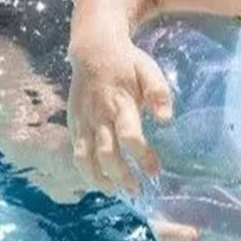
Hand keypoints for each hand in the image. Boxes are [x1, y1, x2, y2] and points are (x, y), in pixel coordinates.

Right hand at [68, 39, 173, 194]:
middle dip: (122, 175)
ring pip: (86, 158)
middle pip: (107, 153)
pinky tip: (101, 181)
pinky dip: (87, 171)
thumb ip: (159, 92)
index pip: (130, 135)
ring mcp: (84, 121)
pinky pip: (77, 153)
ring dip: (101, 178)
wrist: (93, 50)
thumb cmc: (127, 62)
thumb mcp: (148, 69)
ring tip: (116, 191)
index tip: (155, 170)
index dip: (142, 156)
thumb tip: (166, 120)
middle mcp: (99, 115)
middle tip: (137, 189)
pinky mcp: (75, 125)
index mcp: (120, 102)